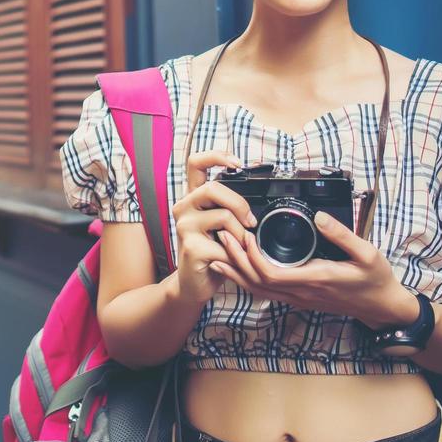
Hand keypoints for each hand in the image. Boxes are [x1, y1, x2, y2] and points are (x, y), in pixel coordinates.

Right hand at [170, 150, 254, 304]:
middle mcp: (184, 207)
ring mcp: (184, 227)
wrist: (194, 285)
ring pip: (224, 216)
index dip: (216, 156)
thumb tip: (257, 194)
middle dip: (240, 204)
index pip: (196, 163)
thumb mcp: (221, 225)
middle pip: (214, 188)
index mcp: (193, 198)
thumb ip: (230, 207)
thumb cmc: (212, 252)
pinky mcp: (191, 248)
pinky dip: (237, 255)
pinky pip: (226, 244)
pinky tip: (233, 261)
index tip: (237, 164)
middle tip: (250, 222)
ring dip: (241, 234)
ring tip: (241, 247)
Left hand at [209, 210, 417, 326]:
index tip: (244, 236)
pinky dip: (249, 280)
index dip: (251, 258)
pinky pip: (268, 292)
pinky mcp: (300, 298)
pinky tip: (240, 269)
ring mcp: (300, 298)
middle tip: (222, 236)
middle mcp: (302, 292)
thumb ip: (342, 235)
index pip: (272, 274)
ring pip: (259, 291)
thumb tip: (320, 217)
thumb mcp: (367, 253)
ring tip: (219, 253)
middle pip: (257, 283)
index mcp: (315, 278)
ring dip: (237, 272)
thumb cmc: (376, 280)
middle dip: (236, 261)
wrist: (383, 306)